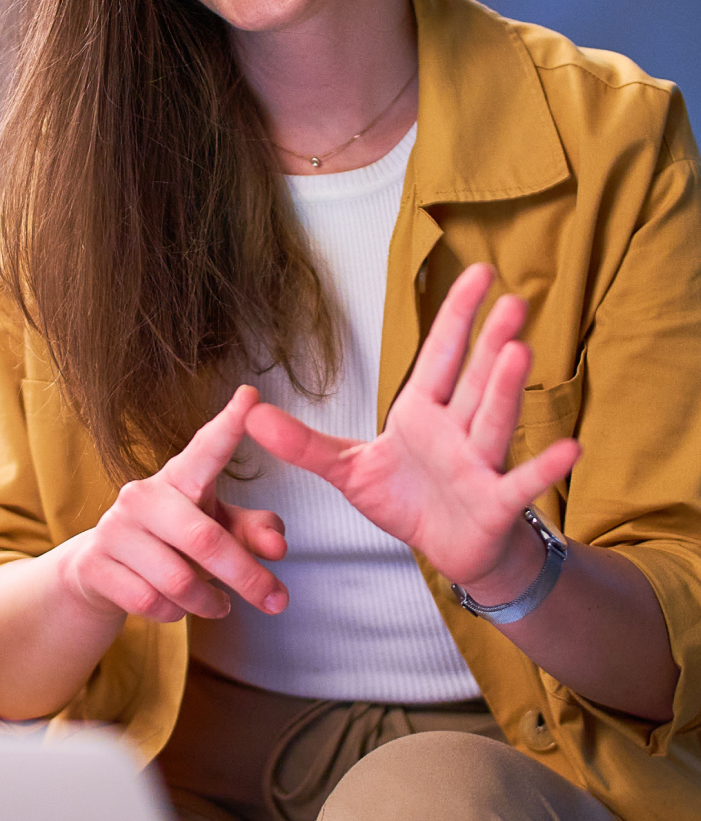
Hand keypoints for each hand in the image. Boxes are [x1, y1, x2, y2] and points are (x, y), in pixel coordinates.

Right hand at [61, 385, 288, 623]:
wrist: (100, 573)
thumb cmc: (173, 543)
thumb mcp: (217, 531)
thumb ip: (253, 533)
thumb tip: (279, 548)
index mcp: (179, 478)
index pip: (206, 449)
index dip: (229, 425)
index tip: (251, 397)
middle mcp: (142, 495)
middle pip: (204, 539)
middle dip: (247, 576)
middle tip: (278, 600)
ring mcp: (114, 529)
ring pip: (178, 580)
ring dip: (209, 602)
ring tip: (221, 605)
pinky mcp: (94, 565)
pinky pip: (149, 602)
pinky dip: (174, 614)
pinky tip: (177, 609)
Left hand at [244, 264, 579, 591]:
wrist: (448, 549)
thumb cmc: (408, 499)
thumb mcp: (349, 471)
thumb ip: (303, 443)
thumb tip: (249, 413)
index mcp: (422, 412)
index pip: (441, 355)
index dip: (458, 316)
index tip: (478, 272)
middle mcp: (456, 429)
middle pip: (474, 379)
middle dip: (490, 342)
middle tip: (510, 301)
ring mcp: (480, 464)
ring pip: (493, 420)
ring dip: (506, 389)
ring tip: (522, 351)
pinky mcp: (496, 502)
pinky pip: (521, 483)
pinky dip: (544, 468)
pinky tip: (571, 448)